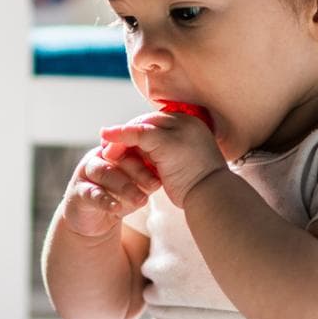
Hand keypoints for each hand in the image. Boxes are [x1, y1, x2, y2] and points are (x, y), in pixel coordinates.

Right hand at [58, 142, 162, 240]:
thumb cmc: (118, 197)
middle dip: (138, 171)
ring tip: (142, 200)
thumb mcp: (136, 185)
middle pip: (118, 157)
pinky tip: (117, 208)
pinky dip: (105, 201)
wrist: (93, 220)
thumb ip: (148, 174)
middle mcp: (98, 157)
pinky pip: (92, 193)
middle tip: (156, 185)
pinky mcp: (77, 192)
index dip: (145, 154)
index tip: (163, 165)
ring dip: (125, 186)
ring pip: (105, 173)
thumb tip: (168, 170)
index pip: (129, 145)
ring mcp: (86, 173)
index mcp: (115, 150)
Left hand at [98, 109, 224, 207]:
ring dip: (121, 136)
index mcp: (192, 125)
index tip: (123, 143)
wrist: (212, 197)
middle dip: (127, 132)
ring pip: (141, 126)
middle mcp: (186, 122)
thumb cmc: (198, 187)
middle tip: (107, 144)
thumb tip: (149, 154)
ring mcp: (178, 129)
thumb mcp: (182, 163)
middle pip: (148, 121)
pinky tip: (105, 141)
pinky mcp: (167, 141)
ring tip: (106, 150)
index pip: (159, 122)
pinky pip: (137, 134)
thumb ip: (168, 152)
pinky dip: (119, 135)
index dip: (139, 131)